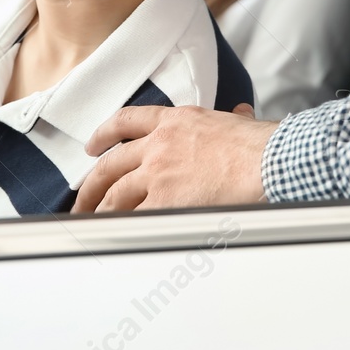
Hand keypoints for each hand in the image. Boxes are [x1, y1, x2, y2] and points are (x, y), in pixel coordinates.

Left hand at [73, 103, 276, 212]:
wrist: (267, 160)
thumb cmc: (260, 144)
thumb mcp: (238, 121)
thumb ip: (231, 119)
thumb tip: (240, 115)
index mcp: (175, 121)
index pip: (127, 121)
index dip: (104, 133)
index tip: (93, 145)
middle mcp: (159, 144)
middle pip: (111, 163)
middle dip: (91, 183)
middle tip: (82, 198)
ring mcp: (158, 172)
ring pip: (115, 193)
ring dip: (99, 209)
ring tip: (91, 222)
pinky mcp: (165, 200)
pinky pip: (134, 217)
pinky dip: (121, 227)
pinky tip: (115, 234)